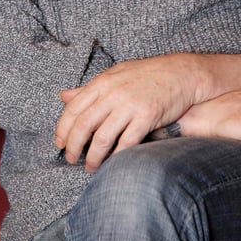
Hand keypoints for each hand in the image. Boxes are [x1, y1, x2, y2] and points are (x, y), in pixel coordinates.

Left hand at [54, 55, 199, 171]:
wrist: (181, 73)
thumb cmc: (146, 75)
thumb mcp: (114, 75)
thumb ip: (89, 89)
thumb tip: (63, 97)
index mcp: (102, 83)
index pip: (73, 108)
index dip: (63, 129)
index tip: (59, 144)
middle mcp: (112, 94)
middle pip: (84, 125)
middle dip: (74, 146)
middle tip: (71, 159)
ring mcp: (129, 106)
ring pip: (103, 138)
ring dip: (93, 157)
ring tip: (91, 166)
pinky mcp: (147, 117)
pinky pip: (127, 142)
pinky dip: (117, 156)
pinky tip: (113, 164)